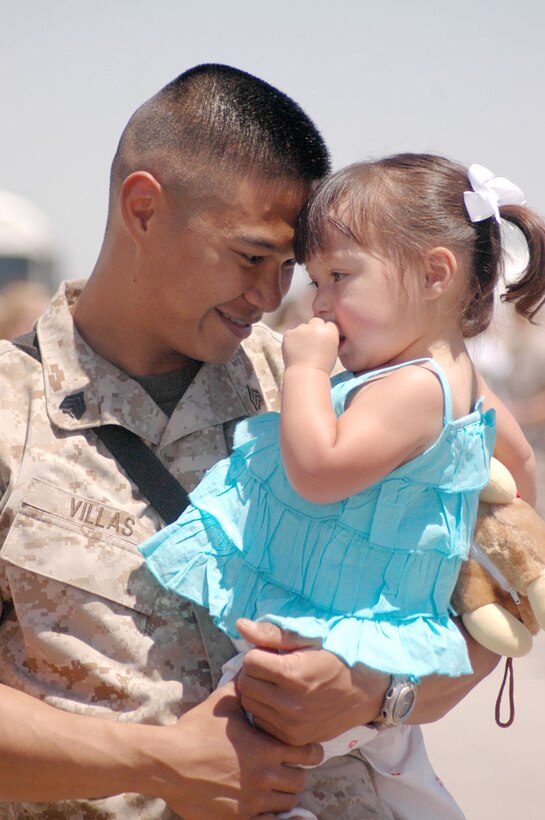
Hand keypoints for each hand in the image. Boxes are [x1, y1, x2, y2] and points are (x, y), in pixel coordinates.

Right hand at [156, 683, 322, 818]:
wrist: (168, 762)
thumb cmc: (196, 731)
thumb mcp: (224, 702)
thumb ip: (245, 687)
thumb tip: (253, 669)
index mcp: (266, 749)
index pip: (308, 754)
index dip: (310, 751)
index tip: (306, 750)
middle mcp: (264, 777)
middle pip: (300, 781)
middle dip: (297, 773)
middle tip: (288, 767)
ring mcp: (252, 802)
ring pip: (287, 803)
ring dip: (284, 793)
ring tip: (273, 784)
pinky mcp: (239, 818)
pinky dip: (272, 815)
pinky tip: (264, 804)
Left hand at [235, 619, 388, 745]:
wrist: (366, 692)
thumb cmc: (339, 658)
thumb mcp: (310, 639)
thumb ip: (273, 634)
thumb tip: (240, 626)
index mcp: (293, 675)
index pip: (250, 661)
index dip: (258, 653)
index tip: (272, 653)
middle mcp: (290, 704)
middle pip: (246, 684)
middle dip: (254, 672)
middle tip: (271, 667)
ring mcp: (291, 725)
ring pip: (250, 704)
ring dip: (257, 691)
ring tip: (276, 683)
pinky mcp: (293, 738)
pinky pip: (261, 722)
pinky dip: (265, 710)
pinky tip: (280, 700)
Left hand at [282, 317, 338, 373]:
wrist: (306, 374)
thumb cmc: (322, 367)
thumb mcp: (333, 351)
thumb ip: (328, 339)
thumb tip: (322, 336)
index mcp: (329, 331)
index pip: (329, 324)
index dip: (326, 332)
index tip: (323, 341)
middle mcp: (316, 326)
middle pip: (315, 321)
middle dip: (314, 329)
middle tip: (311, 343)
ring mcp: (301, 329)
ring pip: (302, 328)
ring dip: (302, 335)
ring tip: (301, 350)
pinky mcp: (289, 333)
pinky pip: (291, 334)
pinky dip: (291, 340)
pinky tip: (294, 351)